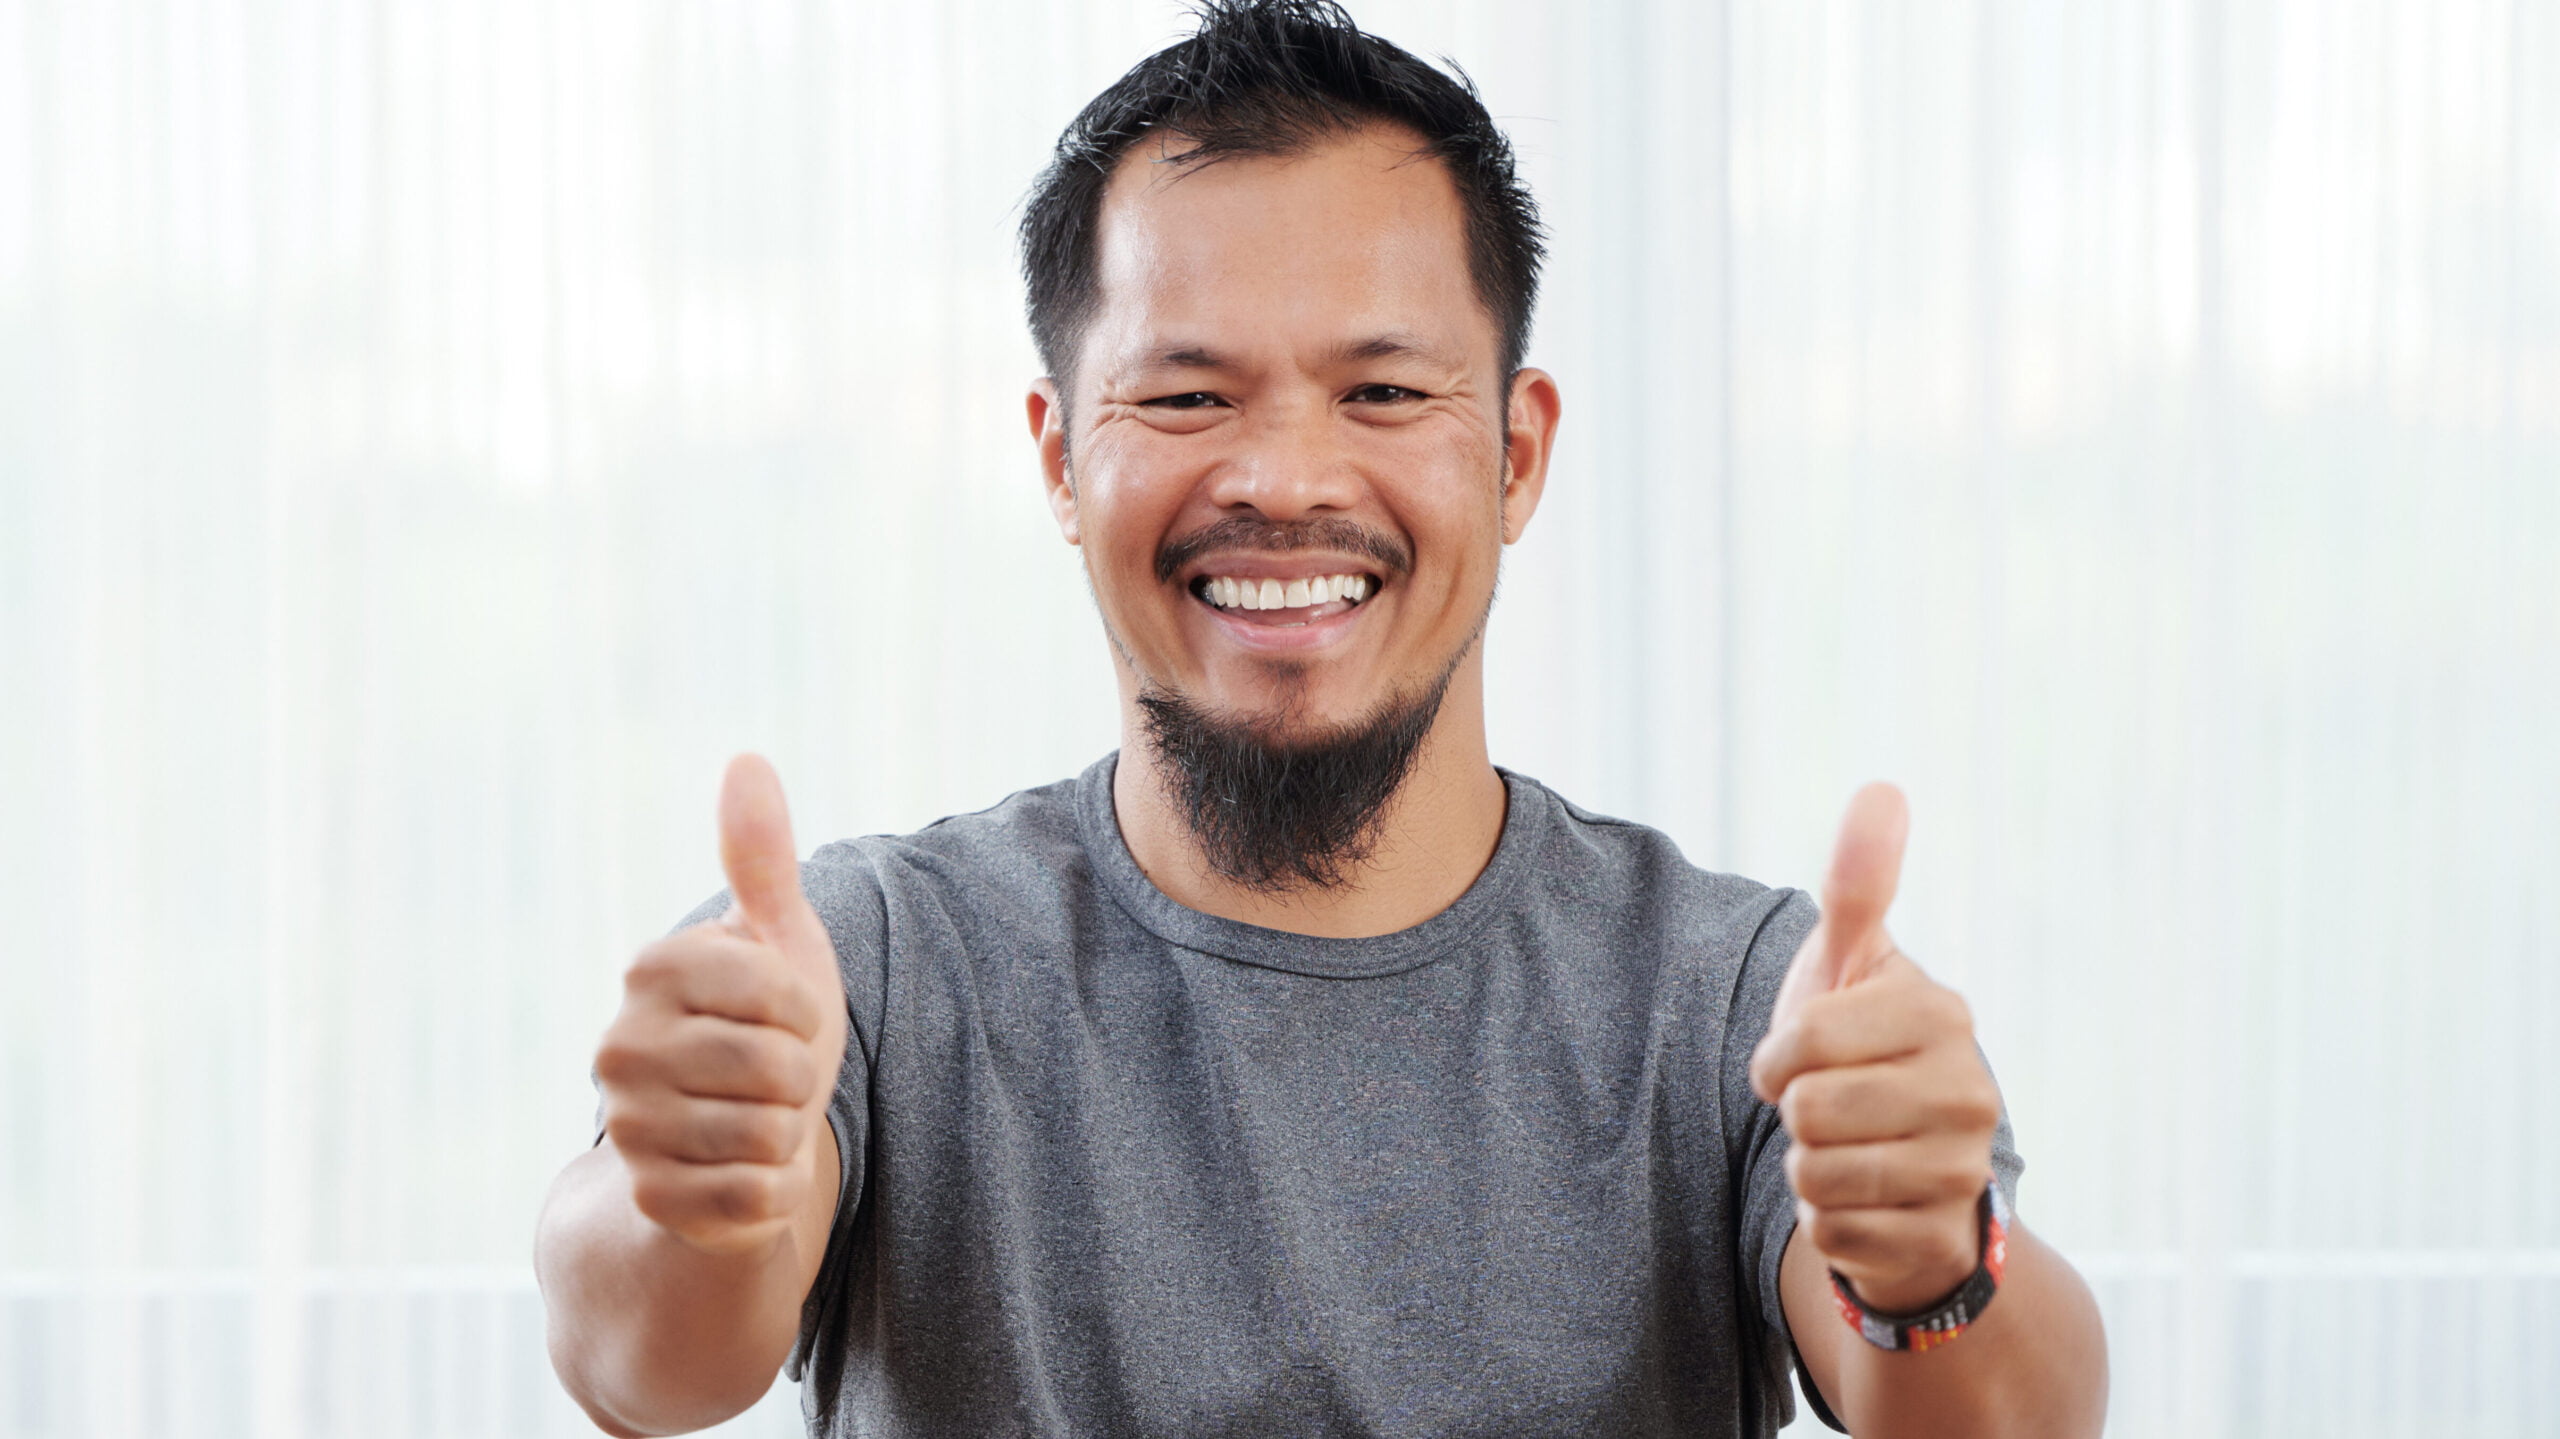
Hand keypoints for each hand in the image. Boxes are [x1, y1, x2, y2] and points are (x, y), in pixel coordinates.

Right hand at [595, 754, 848, 1255]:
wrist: (736, 1127)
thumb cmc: (765, 1018)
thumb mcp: (776, 935)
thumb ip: (759, 855)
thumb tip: (747, 758)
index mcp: (652, 969)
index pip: (784, 995)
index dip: (808, 1011)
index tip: (783, 1014)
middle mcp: (618, 1047)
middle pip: (778, 1071)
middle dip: (801, 1077)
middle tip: (771, 1074)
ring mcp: (628, 1128)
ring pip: (769, 1136)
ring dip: (789, 1132)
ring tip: (759, 1117)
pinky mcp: (651, 1199)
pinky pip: (755, 1199)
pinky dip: (775, 1190)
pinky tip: (748, 1170)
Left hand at [1748, 783, 2001, 1314]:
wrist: (1905, 1165)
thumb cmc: (1861, 1049)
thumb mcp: (1852, 964)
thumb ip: (1861, 883)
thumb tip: (1883, 786)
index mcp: (1940, 1014)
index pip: (1803, 1042)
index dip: (1777, 1055)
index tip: (1792, 1057)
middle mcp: (1970, 1093)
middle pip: (1809, 1114)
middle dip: (1794, 1115)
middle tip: (1826, 1108)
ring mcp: (1963, 1173)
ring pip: (1816, 1179)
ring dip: (1806, 1169)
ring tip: (1844, 1150)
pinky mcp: (1941, 1242)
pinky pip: (1833, 1238)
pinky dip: (1827, 1225)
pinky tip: (1863, 1204)